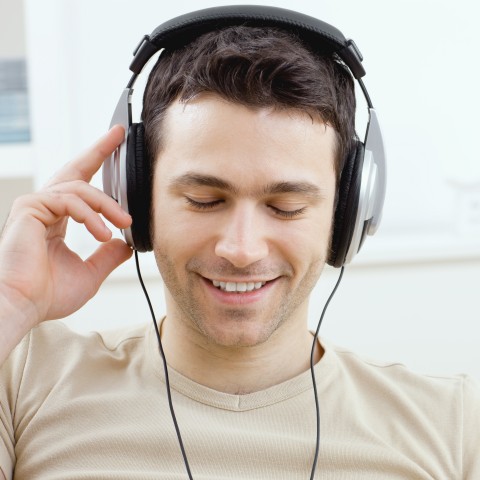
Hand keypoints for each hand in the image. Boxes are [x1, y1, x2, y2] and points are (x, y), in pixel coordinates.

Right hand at [0, 125, 132, 329]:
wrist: (23, 306)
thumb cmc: (47, 294)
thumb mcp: (90, 273)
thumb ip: (108, 257)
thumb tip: (126, 244)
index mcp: (56, 221)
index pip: (79, 187)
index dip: (97, 165)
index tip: (116, 147)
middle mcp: (45, 208)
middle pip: (75, 170)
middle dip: (98, 150)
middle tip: (119, 134)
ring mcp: (35, 206)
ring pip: (80, 188)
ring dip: (107, 205)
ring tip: (122, 223)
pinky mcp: (30, 208)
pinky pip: (69, 200)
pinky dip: (90, 215)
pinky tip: (102, 233)